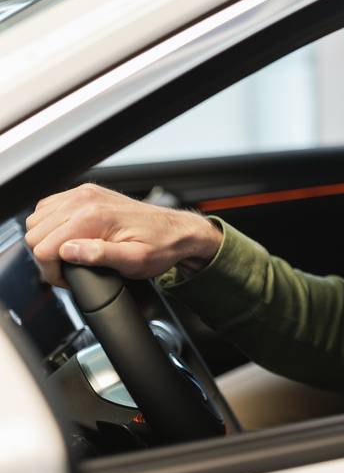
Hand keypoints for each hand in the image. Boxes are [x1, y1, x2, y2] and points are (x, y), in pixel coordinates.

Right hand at [25, 184, 223, 286]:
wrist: (178, 231)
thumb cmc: (162, 246)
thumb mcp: (134, 260)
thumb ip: (99, 256)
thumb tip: (68, 251)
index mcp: (93, 216)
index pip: (44, 246)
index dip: (51, 270)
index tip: (67, 279)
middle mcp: (84, 199)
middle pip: (35, 233)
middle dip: (46, 256)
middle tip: (68, 271)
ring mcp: (84, 194)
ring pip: (38, 220)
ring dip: (46, 240)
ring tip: (68, 256)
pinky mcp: (86, 194)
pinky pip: (49, 209)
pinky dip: (52, 226)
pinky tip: (68, 239)